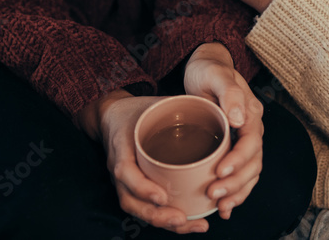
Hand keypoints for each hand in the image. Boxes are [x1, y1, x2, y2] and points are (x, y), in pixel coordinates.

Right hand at [77, 91, 210, 233]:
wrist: (112, 114)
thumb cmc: (137, 109)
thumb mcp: (154, 104)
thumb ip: (179, 108)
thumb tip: (216, 110)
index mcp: (122, 145)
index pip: (125, 171)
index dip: (142, 187)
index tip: (163, 196)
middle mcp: (120, 167)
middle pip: (130, 200)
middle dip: (156, 215)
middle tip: (181, 218)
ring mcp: (123, 180)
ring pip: (136, 209)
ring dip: (162, 221)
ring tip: (188, 224)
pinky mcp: (131, 187)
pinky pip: (143, 206)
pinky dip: (163, 217)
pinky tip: (185, 221)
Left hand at [183, 43, 264, 220]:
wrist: (206, 68)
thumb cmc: (209, 70)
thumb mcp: (216, 75)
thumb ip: (230, 93)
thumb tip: (240, 118)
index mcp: (251, 113)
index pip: (251, 143)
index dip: (238, 161)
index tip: (219, 172)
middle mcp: (253, 129)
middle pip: (253, 164)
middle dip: (236, 183)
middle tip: (214, 193)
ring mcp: (245, 140)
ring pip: (250, 173)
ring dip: (238, 192)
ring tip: (220, 205)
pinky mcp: (234, 147)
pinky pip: (242, 174)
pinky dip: (237, 192)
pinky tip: (225, 207)